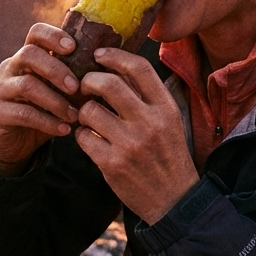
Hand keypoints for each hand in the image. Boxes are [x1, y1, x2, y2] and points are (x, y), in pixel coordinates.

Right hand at [0, 23, 81, 175]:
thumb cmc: (46, 111)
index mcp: (27, 56)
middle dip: (56, 70)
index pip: (35, 32)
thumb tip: (113, 69)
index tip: (73, 47)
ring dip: (55, 100)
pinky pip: (23, 113)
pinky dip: (47, 122)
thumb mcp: (62, 93)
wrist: (16, 143)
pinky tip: (64, 130)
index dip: (54, 36)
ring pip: (26, 85)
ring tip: (74, 116)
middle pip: (29, 54)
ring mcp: (0, 89)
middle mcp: (10, 67)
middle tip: (77, 87)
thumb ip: (78, 79)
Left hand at [75, 47, 198, 223]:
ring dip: (83, 111)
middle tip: (84, 86)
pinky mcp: (112, 164)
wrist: (174, 200)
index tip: (98, 54)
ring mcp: (130, 144)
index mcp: (166, 108)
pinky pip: (83, 137)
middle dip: (89, 80)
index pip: (139, 68)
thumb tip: (116, 68)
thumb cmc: (168, 156)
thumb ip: (148, 97)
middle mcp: (149, 123)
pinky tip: (89, 139)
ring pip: (89, 110)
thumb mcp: (169, 121)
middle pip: (108, 84)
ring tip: (89, 118)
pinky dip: (81, 135)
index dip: (114, 56)